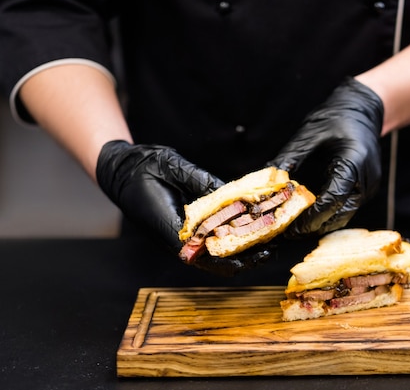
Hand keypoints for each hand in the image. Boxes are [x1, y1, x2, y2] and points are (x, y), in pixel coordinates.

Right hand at [96, 140, 270, 275]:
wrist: (121, 170)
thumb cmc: (143, 168)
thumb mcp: (173, 167)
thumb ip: (202, 181)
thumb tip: (233, 192)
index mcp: (169, 229)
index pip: (204, 255)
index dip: (233, 257)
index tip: (256, 252)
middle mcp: (174, 240)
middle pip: (213, 261)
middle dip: (243, 259)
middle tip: (269, 250)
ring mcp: (179, 238)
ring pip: (212, 256)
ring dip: (239, 252)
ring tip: (266, 244)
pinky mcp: (184, 232)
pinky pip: (209, 244)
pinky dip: (229, 241)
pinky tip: (248, 232)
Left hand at [268, 77, 383, 236]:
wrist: (362, 109)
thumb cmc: (336, 117)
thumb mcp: (308, 135)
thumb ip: (289, 159)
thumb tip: (265, 181)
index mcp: (354, 162)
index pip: (333, 200)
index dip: (310, 218)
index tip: (290, 228)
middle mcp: (366, 179)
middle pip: (340, 215)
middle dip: (313, 227)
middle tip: (287, 233)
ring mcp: (369, 186)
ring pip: (344, 216)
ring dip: (320, 224)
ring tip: (294, 228)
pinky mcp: (366, 189)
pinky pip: (346, 209)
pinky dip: (328, 215)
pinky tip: (309, 215)